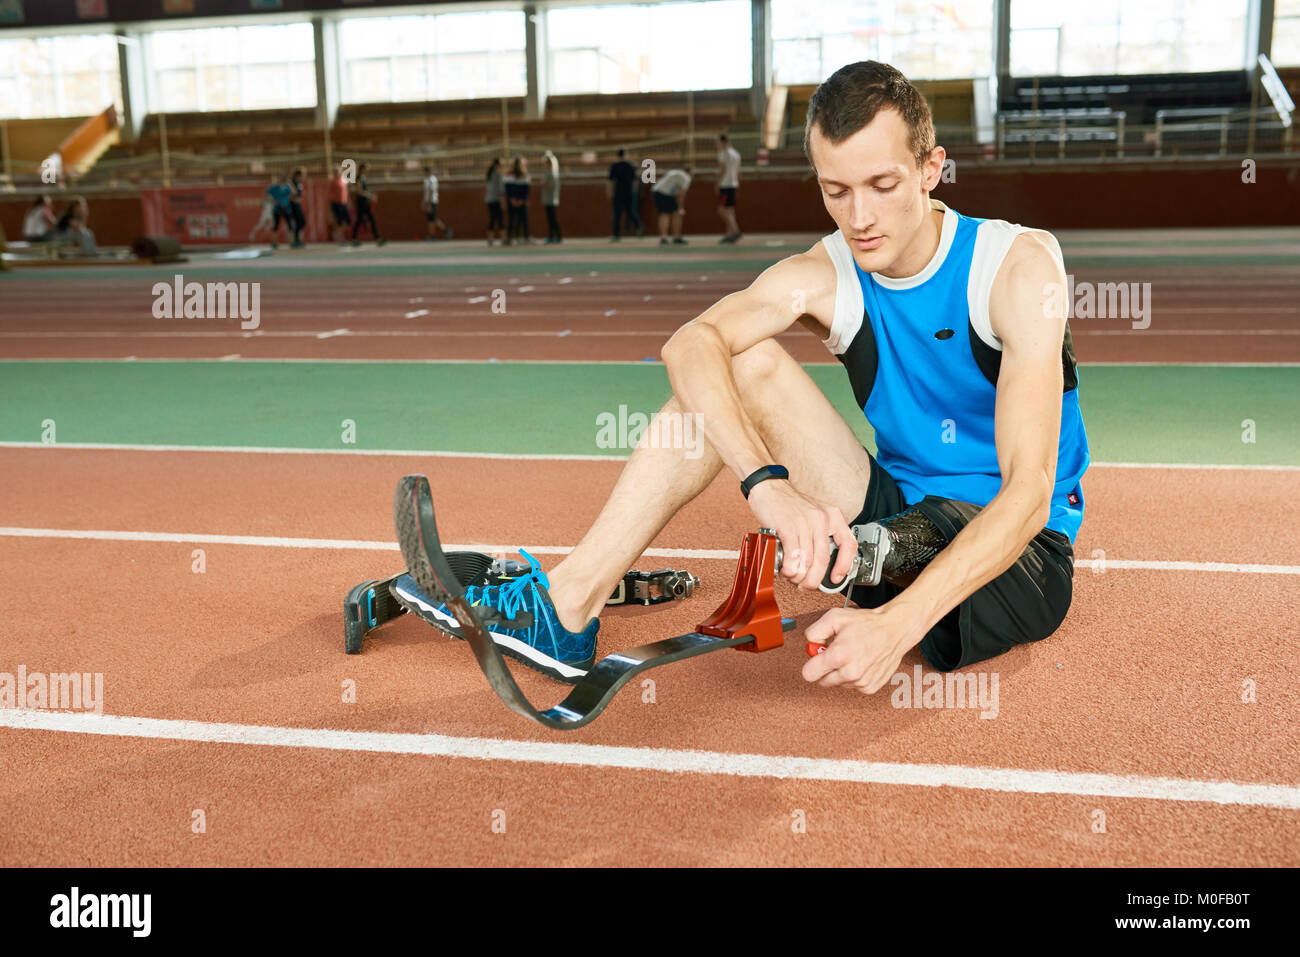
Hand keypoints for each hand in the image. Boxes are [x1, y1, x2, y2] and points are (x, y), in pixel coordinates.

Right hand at [747, 480, 855, 589]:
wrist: (770, 486)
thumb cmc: (789, 504)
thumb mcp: (814, 516)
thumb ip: (819, 538)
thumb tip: (818, 567)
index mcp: (833, 516)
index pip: (849, 544)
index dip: (844, 566)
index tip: (836, 578)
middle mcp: (822, 518)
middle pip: (823, 560)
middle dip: (814, 580)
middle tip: (806, 585)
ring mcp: (805, 522)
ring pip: (807, 561)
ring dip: (798, 576)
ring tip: (792, 576)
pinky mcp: (788, 526)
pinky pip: (792, 556)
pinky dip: (789, 568)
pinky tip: (785, 569)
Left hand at [802, 601, 924, 692]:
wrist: (895, 630)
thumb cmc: (867, 623)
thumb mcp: (835, 617)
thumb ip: (815, 632)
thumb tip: (810, 646)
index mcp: (839, 655)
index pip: (809, 674)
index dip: (811, 665)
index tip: (817, 657)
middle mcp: (850, 672)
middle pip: (822, 681)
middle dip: (826, 668)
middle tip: (837, 652)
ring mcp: (861, 682)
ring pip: (838, 683)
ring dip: (841, 672)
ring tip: (853, 654)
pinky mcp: (870, 687)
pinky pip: (852, 686)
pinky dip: (854, 676)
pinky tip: (862, 662)